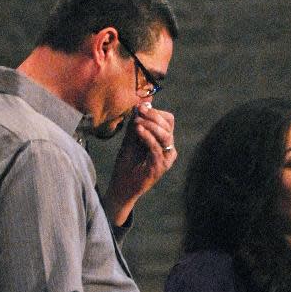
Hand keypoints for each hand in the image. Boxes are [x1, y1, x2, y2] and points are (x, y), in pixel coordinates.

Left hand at [104, 103, 176, 224]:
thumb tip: (140, 104)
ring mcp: (166, 158)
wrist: (122, 187)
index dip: (155, 111)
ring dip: (151, 124)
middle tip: (139, 110)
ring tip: (137, 121)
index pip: (168, 120)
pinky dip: (147, 136)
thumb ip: (136, 124)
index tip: (140, 106)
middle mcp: (168, 149)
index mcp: (163, 141)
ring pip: (166, 135)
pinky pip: (157, 147)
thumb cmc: (126, 165)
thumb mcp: (130, 139)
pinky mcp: (160, 166)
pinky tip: (138, 129)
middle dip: (153, 115)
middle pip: (168, 125)